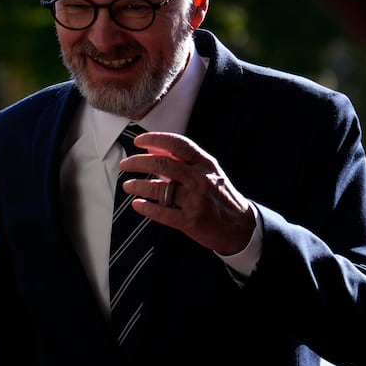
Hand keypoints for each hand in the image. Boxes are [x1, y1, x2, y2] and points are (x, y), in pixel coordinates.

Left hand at [120, 130, 255, 255]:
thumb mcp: (207, 172)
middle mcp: (200, 179)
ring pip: (158, 188)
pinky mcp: (190, 221)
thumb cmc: (218, 196)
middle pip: (162, 164)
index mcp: (205, 164)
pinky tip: (138, 204)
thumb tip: (153, 148)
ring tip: (128, 185)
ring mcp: (195, 201)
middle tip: (126, 164)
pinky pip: (161, 212)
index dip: (155, 139)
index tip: (139, 141)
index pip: (177, 144)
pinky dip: (145, 207)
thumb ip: (182, 160)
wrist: (240, 226)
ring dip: (137, 185)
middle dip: (138, 163)